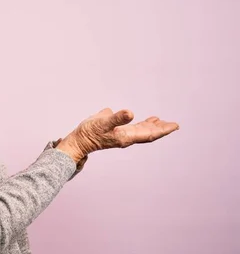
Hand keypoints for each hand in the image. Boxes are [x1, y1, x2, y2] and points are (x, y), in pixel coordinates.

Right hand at [57, 108, 179, 161]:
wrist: (79, 140)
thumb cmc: (90, 132)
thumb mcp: (103, 122)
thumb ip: (117, 118)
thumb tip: (131, 113)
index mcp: (126, 136)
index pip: (149, 134)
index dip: (162, 130)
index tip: (175, 126)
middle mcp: (126, 137)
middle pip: (148, 134)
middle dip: (161, 129)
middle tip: (174, 124)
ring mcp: (121, 135)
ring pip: (141, 131)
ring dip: (152, 127)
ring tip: (161, 121)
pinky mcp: (116, 132)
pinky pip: (133, 129)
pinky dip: (141, 124)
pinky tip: (142, 119)